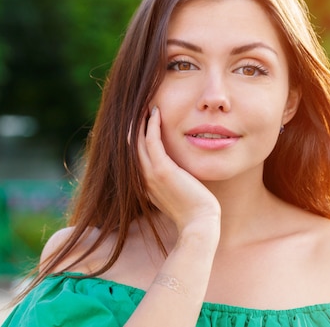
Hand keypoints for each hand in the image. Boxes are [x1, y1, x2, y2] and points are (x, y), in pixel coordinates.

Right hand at [137, 107, 220, 233]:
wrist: (199, 223)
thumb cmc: (194, 209)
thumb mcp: (178, 192)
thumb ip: (172, 180)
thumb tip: (179, 171)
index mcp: (144, 184)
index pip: (133, 155)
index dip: (134, 137)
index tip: (140, 121)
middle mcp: (142, 178)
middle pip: (130, 145)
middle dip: (133, 125)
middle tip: (139, 107)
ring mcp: (150, 175)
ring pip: (137, 141)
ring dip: (140, 121)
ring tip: (144, 105)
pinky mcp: (162, 170)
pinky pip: (152, 141)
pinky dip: (152, 125)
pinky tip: (155, 113)